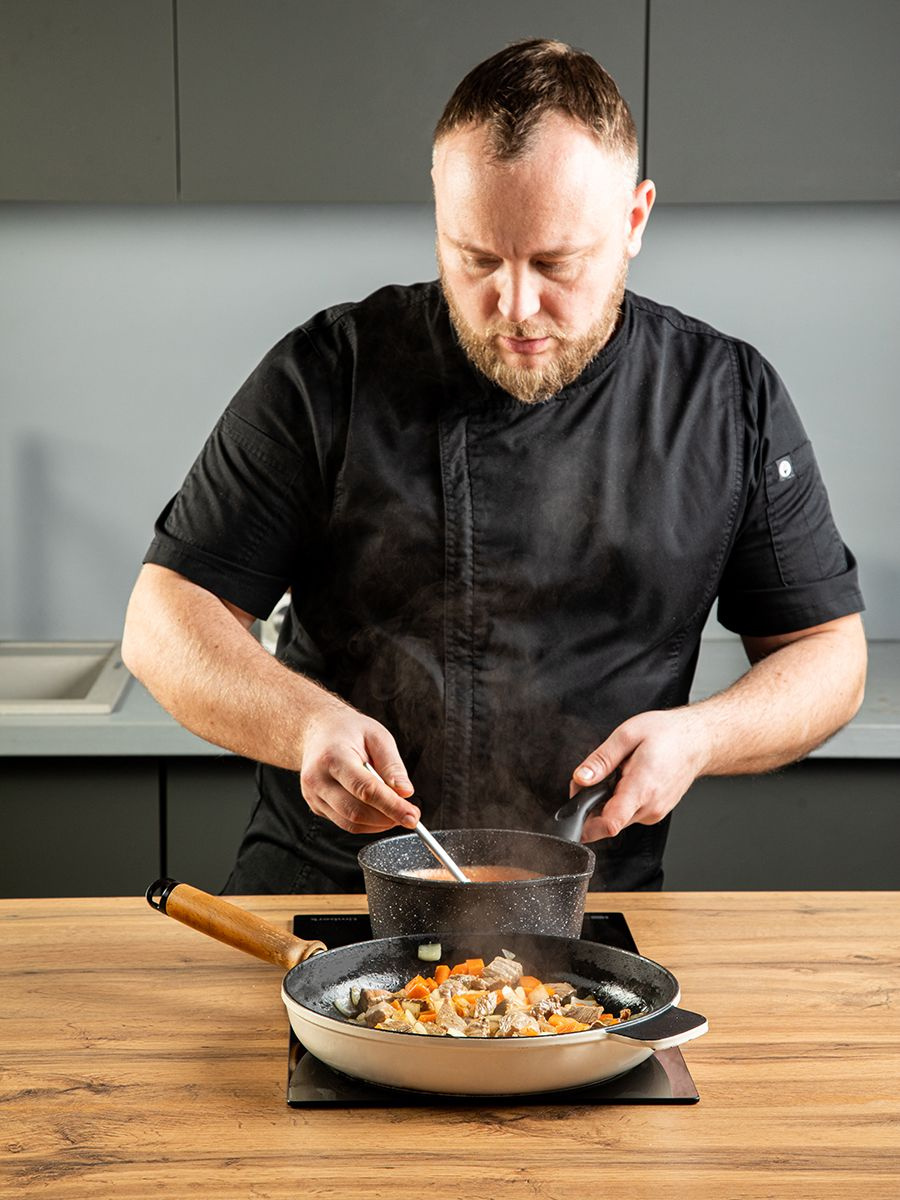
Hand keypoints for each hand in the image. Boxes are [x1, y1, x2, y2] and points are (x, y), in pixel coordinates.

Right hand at [299, 698, 419, 834]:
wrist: (319, 731)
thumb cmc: (348, 730)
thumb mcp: (377, 735)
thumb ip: (392, 765)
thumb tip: (405, 792)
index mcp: (333, 757)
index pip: (365, 789)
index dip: (391, 806)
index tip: (412, 817)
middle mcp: (318, 779)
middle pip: (356, 811)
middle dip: (388, 818)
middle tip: (411, 816)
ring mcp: (313, 795)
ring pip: (351, 823)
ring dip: (379, 824)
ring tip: (396, 812)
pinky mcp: (316, 806)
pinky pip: (345, 823)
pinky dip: (367, 823)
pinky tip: (379, 812)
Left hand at [571, 708, 710, 841]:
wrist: (697, 741)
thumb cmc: (667, 735)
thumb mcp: (627, 735)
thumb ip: (601, 760)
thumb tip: (580, 778)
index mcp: (642, 788)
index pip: (609, 823)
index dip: (585, 824)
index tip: (574, 813)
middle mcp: (649, 807)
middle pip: (606, 822)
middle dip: (590, 804)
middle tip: (593, 777)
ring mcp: (654, 813)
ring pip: (616, 819)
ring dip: (606, 802)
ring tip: (615, 774)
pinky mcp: (655, 813)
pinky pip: (628, 814)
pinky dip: (619, 802)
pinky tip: (626, 781)